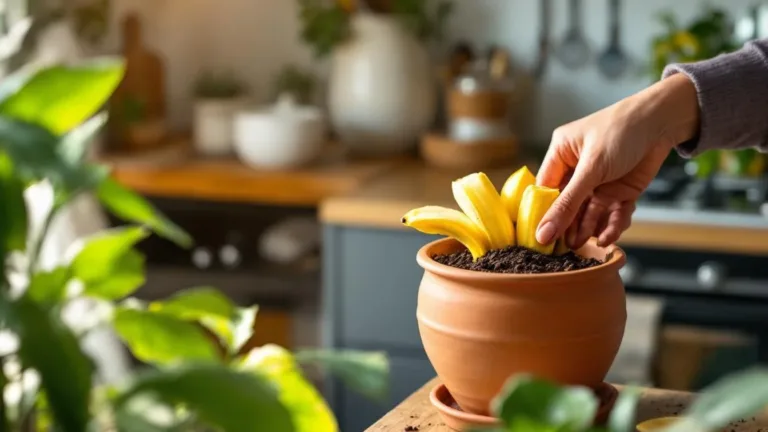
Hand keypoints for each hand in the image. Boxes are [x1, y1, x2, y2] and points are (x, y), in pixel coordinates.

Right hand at [535, 74, 699, 248]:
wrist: (664, 122)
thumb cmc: (621, 131)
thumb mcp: (591, 169)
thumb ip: (567, 204)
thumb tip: (542, 233)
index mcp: (562, 155)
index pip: (545, 190)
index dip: (543, 214)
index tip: (540, 239)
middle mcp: (578, 170)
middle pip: (567, 206)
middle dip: (568, 226)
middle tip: (565, 247)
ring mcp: (599, 182)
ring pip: (589, 213)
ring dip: (589, 228)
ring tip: (587, 243)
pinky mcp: (620, 190)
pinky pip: (612, 213)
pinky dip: (611, 225)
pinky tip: (608, 236)